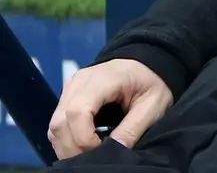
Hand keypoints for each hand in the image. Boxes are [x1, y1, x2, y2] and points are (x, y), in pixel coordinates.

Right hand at [48, 59, 172, 157]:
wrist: (146, 65)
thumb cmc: (152, 82)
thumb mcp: (153, 105)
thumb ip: (133, 129)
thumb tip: (114, 152)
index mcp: (102, 79)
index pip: (77, 112)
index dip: (83, 139)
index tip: (101, 151)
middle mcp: (79, 82)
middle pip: (60, 122)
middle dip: (73, 148)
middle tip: (95, 160)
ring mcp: (70, 88)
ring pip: (55, 126)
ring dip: (68, 146)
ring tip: (90, 155)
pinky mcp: (67, 96)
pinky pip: (58, 123)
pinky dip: (67, 139)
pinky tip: (84, 146)